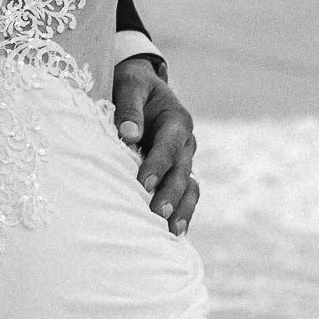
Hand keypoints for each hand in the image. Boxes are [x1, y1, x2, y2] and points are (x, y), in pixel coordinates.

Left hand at [112, 54, 199, 235]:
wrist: (140, 87)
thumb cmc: (132, 85)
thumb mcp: (130, 84)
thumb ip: (129, 107)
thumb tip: (129, 133)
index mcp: (176, 120)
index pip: (169, 145)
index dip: (158, 164)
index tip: (144, 183)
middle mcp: (185, 143)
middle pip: (182, 172)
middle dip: (170, 194)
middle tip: (156, 214)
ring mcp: (184, 161)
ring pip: (189, 188)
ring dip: (181, 210)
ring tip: (169, 233)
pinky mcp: (177, 174)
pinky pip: (185, 196)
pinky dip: (182, 214)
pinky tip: (172, 235)